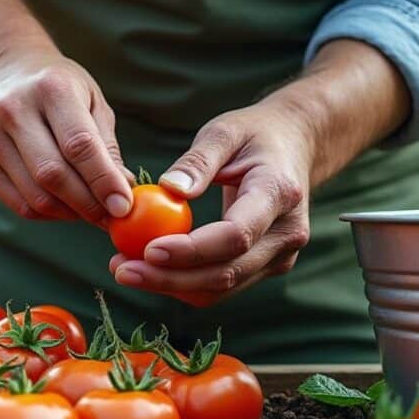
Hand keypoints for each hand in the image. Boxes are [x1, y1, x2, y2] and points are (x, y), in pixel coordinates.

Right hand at [0, 47, 132, 221]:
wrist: (2, 73)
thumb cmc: (59, 89)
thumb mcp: (92, 101)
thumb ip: (108, 147)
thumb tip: (124, 194)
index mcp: (50, 88)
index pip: (79, 145)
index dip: (103, 181)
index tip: (123, 207)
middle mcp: (14, 110)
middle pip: (53, 175)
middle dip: (88, 204)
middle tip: (111, 217)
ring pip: (36, 197)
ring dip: (70, 213)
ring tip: (90, 210)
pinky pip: (20, 204)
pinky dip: (48, 213)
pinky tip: (64, 205)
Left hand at [109, 97, 312, 305]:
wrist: (297, 148)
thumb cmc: (256, 135)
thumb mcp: (226, 131)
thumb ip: (199, 161)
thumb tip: (168, 188)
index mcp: (279, 194)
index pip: (235, 235)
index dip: (192, 250)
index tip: (147, 250)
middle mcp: (287, 234)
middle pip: (226, 272)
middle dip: (170, 278)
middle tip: (121, 270)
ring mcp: (279, 256)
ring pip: (222, 287)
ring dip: (171, 286)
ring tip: (125, 270)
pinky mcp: (265, 267)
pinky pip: (222, 286)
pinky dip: (184, 284)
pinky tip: (150, 270)